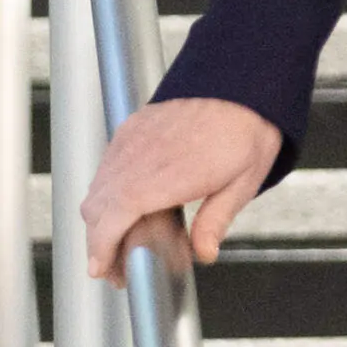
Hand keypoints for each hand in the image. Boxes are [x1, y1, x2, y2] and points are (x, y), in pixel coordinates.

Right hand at [82, 97, 280, 285]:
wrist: (244, 77)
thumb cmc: (249, 126)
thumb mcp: (244, 180)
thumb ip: (216, 220)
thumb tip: (204, 253)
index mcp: (166, 175)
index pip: (114, 218)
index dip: (101, 247)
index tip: (100, 268)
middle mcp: (140, 156)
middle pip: (98, 209)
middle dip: (100, 241)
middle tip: (117, 265)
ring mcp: (132, 138)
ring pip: (98, 188)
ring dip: (102, 217)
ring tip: (120, 239)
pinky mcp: (133, 126)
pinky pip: (107, 165)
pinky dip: (108, 190)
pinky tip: (126, 203)